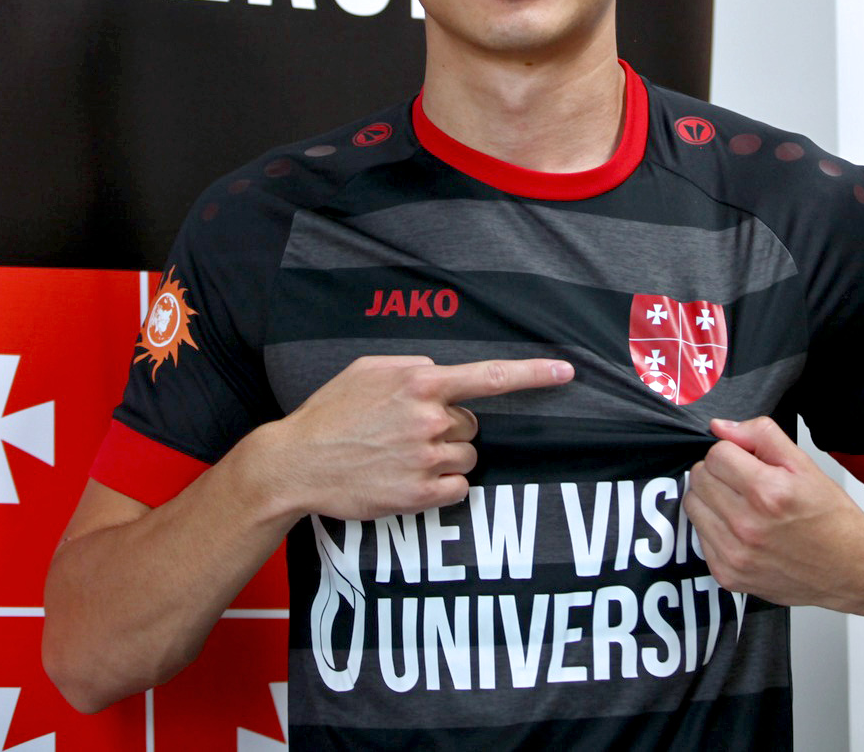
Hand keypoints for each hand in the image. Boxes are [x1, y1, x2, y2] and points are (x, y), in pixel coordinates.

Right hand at [267, 354, 573, 521]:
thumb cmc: (330, 412)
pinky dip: (442, 487)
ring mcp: (426, 460)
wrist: (297, 463)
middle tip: (409, 434)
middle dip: (450, 429)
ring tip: (402, 458)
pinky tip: (407, 479)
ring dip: (445, 459)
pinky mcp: (419, 496)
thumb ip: (410, 367)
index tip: (567, 371)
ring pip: (466, 459)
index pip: (489, 377)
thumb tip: (437, 373)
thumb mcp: (366, 369)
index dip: (533, 374)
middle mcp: (429, 420)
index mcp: (420, 384)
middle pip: (472, 426)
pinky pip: (457, 490)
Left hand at [683, 416, 863, 609]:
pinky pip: (698, 535)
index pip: (716, 453)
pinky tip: (740, 529)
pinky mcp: (728, 576)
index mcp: (767, 492)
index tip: (747, 462)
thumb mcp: (805, 465)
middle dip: (718, 472)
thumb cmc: (832, 518)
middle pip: (700, 476)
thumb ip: (761, 435)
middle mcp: (747, 526)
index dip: (732, 452)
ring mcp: (735, 555)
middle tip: (744, 483)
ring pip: (693, 504)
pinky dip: (714, 527)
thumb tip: (721, 427)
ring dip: (711, 498)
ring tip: (741, 504)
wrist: (853, 571)